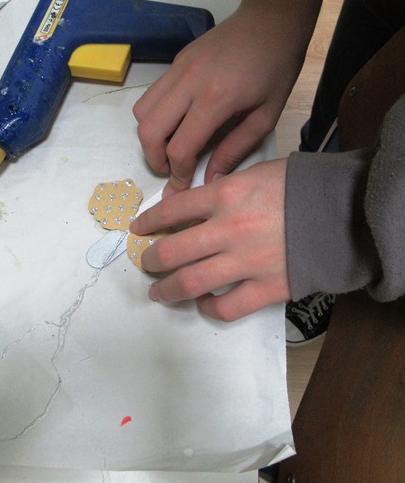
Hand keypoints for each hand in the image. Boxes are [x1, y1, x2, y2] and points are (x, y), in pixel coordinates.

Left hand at [129, 158, 289, 320]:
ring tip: (158, 291)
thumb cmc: (300, 186)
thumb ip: (221, 189)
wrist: (344, 212)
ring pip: (190, 283)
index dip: (148, 221)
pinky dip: (208, 309)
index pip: (171, 210)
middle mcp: (229, 230)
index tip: (138, 229)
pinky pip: (226, 308)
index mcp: (225, 196)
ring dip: (167, 289)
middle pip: (172, 252)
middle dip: (151, 259)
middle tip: (146, 262)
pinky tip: (203, 305)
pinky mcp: (267, 289)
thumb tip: (189, 206)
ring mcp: (246, 263)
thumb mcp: (255, 173)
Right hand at [133, 7, 301, 196]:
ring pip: (141, 111)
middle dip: (154, 158)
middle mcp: (189, 83)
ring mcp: (178, 68)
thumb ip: (235, 150)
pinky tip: (178, 120)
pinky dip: (156, 114)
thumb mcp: (266, 116)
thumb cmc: (276, 68)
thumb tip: (210, 179)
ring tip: (171, 145)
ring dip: (150, 135)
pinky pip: (152, 94)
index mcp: (216, 99)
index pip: (180, 147)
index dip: (178, 173)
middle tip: (171, 168)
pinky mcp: (176, 61)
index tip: (184, 184)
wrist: (271, 19)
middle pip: (149, 130)